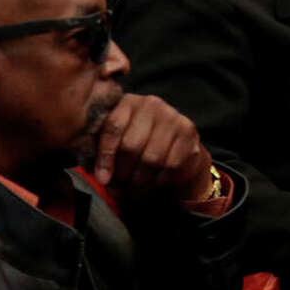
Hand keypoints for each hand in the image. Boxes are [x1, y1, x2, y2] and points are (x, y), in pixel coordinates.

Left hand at [87, 93, 215, 203]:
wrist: (173, 141)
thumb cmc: (136, 142)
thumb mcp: (115, 141)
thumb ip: (101, 152)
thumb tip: (101, 176)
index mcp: (127, 102)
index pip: (113, 128)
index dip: (106, 156)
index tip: (103, 179)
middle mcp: (151, 104)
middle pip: (132, 146)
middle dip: (122, 173)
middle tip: (117, 187)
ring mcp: (172, 116)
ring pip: (151, 159)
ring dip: (139, 181)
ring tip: (131, 187)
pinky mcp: (188, 132)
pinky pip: (170, 165)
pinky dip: (157, 180)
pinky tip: (151, 182)